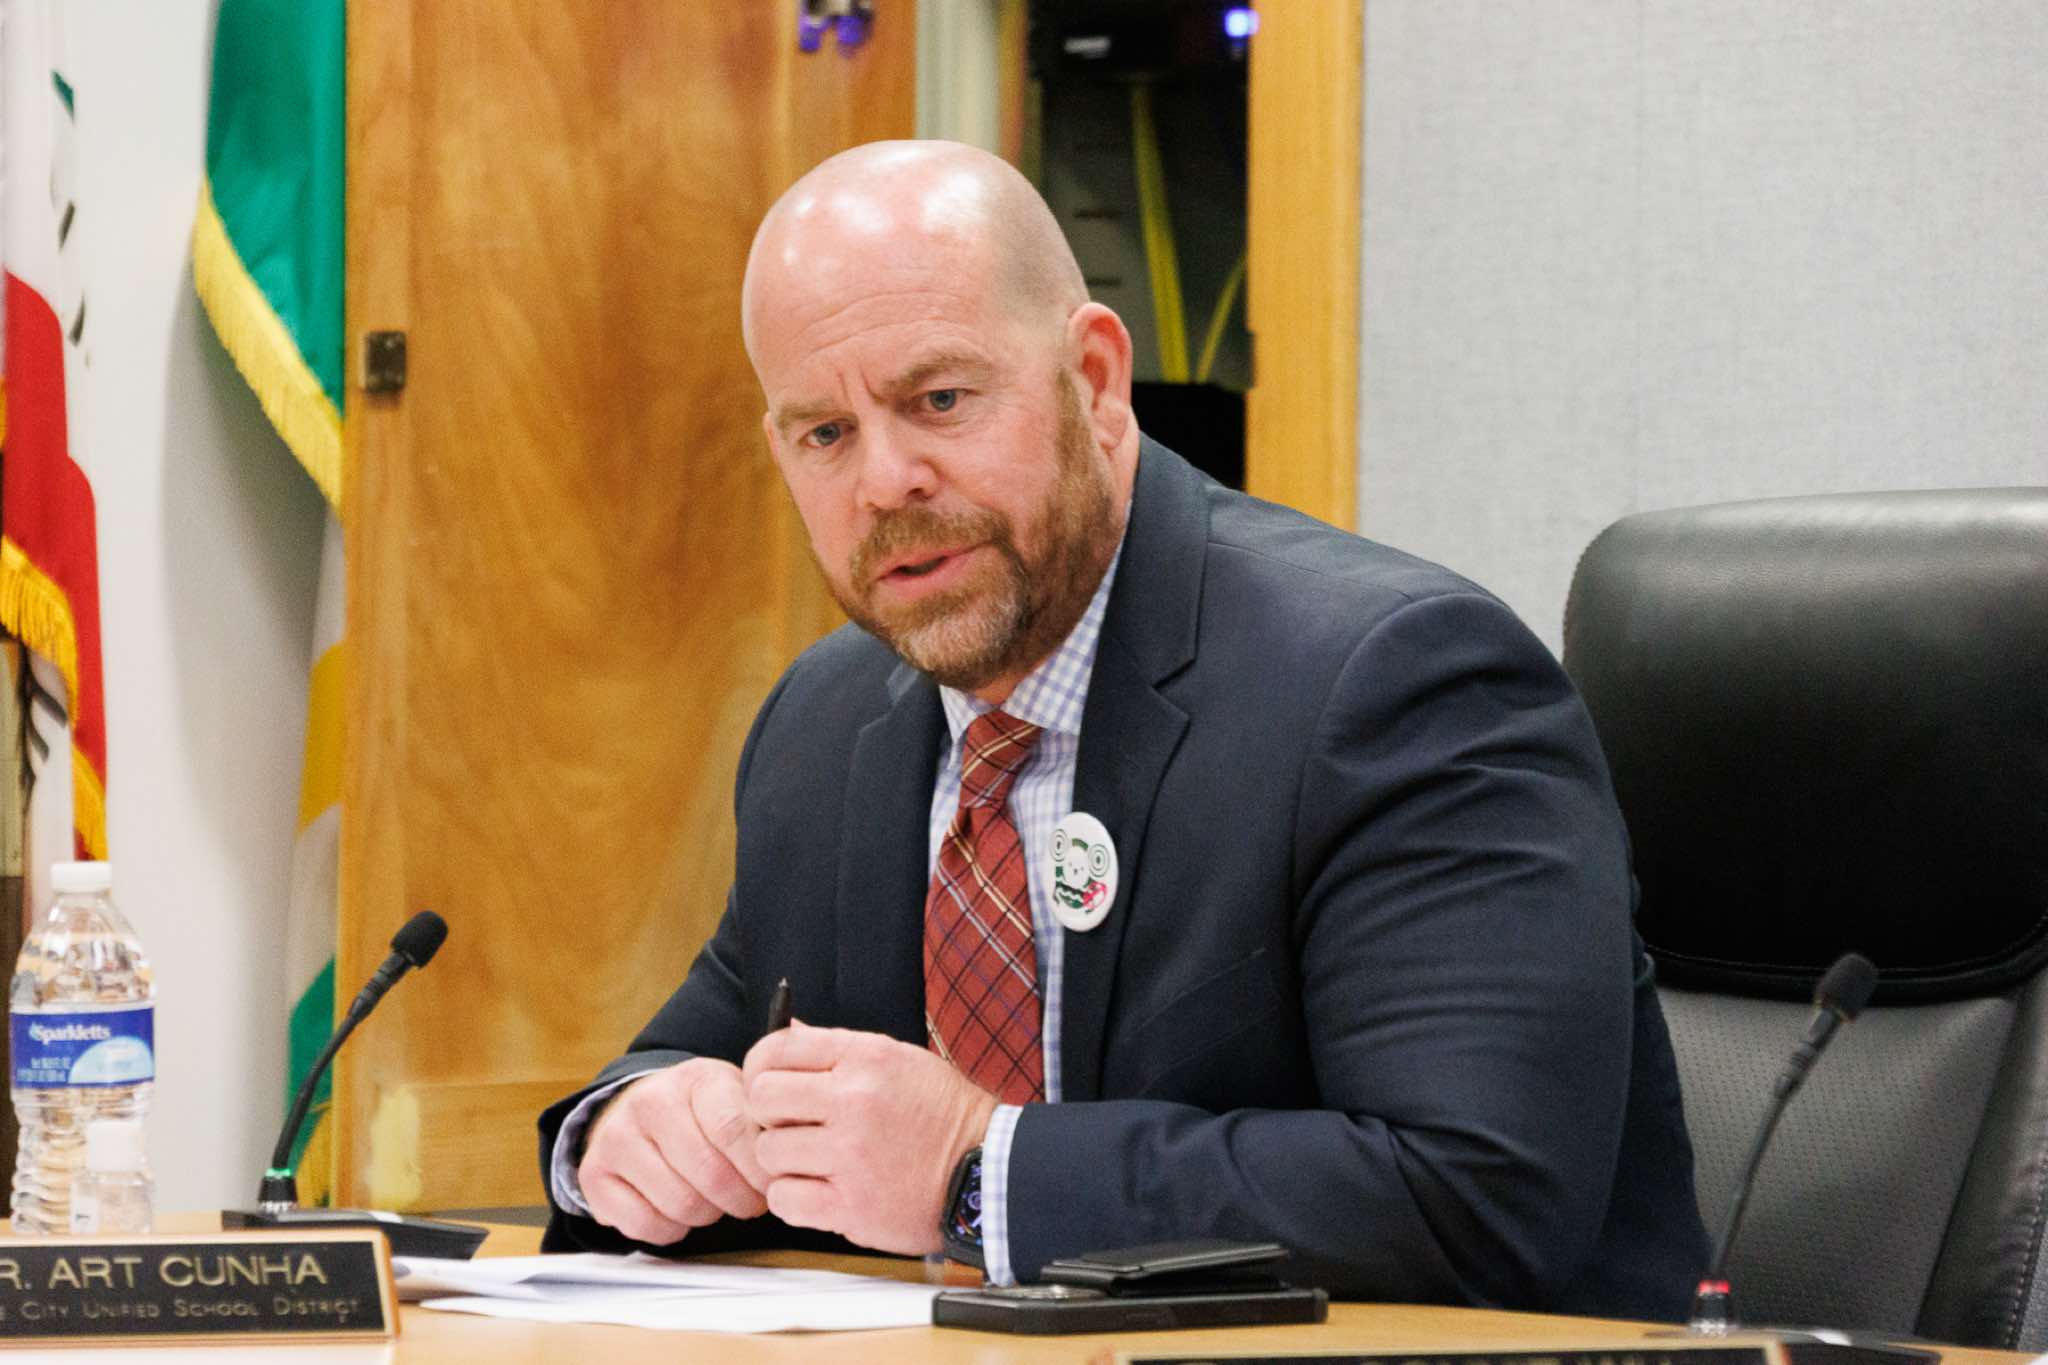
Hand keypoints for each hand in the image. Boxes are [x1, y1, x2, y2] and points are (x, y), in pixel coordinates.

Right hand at [577, 1057, 769, 1244]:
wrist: (638, 1109)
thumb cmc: (702, 1113)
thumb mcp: (738, 1100)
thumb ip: (765, 1125)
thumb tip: (792, 1163)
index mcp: (696, 1078)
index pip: (733, 1130)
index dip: (760, 1170)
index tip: (773, 1184)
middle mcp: (651, 1101)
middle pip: (710, 1175)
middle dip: (740, 1199)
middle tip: (749, 1200)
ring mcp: (617, 1137)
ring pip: (681, 1204)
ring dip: (707, 1214)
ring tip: (713, 1199)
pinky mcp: (594, 1175)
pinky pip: (645, 1225)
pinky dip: (670, 1229)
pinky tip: (677, 1209)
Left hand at [743, 1022, 997, 1255]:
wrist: (987, 1172)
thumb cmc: (943, 1116)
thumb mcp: (899, 1061)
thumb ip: (838, 1050)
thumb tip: (786, 1031)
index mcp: (866, 1057)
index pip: (778, 1048)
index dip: (761, 1067)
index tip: (767, 1084)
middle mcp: (855, 1100)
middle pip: (761, 1097)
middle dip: (767, 1114)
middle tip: (788, 1126)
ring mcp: (850, 1155)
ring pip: (766, 1152)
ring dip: (782, 1160)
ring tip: (812, 1162)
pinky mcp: (849, 1206)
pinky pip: (783, 1199)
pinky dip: (793, 1199)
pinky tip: (818, 1191)